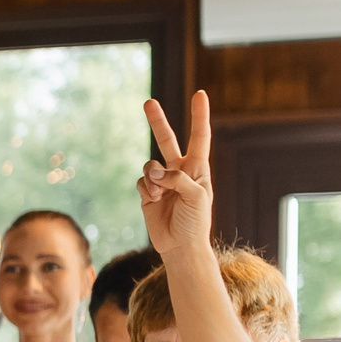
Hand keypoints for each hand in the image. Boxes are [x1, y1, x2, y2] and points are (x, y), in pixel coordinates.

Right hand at [139, 92, 214, 257]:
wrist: (180, 246)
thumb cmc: (196, 221)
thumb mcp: (196, 196)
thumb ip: (178, 178)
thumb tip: (155, 171)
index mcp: (197, 168)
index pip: (199, 136)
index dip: (199, 115)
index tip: (199, 95)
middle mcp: (179, 171)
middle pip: (167, 140)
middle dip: (157, 121)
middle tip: (148, 102)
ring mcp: (162, 182)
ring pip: (150, 165)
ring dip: (153, 177)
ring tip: (159, 191)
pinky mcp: (147, 193)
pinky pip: (141, 181)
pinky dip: (146, 189)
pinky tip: (153, 200)